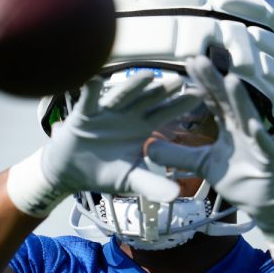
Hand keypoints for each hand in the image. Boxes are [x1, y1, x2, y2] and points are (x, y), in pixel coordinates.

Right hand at [41, 70, 200, 201]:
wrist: (72, 171)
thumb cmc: (105, 171)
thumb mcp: (132, 179)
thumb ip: (153, 185)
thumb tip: (176, 195)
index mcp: (142, 126)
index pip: (166, 112)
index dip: (182, 104)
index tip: (201, 95)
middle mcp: (127, 114)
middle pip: (148, 99)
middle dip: (163, 90)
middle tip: (181, 81)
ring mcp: (106, 112)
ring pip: (121, 96)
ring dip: (133, 86)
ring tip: (148, 77)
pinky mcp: (83, 115)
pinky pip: (88, 101)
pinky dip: (90, 91)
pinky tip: (94, 81)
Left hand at [146, 56, 273, 232]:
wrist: (261, 202)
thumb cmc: (237, 177)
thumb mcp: (201, 164)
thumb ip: (177, 155)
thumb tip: (148, 148)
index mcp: (229, 126)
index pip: (213, 100)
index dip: (201, 83)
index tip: (188, 64)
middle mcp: (243, 128)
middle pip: (227, 101)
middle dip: (215, 81)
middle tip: (200, 59)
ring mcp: (257, 142)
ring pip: (247, 117)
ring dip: (240, 100)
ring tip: (230, 80)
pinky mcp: (268, 160)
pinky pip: (263, 147)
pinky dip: (259, 136)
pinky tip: (253, 125)